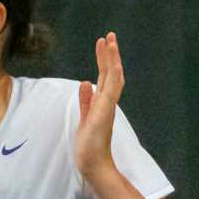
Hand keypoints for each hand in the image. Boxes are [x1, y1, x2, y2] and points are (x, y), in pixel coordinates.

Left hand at [74, 31, 124, 180]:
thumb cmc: (89, 144)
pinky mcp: (105, 112)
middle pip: (111, 72)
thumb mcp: (84, 117)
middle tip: (109, 35)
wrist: (93, 163)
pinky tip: (114, 64)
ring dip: (112, 59)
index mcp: (102, 102)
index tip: (103, 43)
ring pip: (113, 77)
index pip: (105, 76)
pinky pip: (112, 91)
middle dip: (110, 53)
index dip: (104, 59)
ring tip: (110, 41)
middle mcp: (107, 101)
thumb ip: (85, 100)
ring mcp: (108, 106)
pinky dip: (114, 77)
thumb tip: (85, 83)